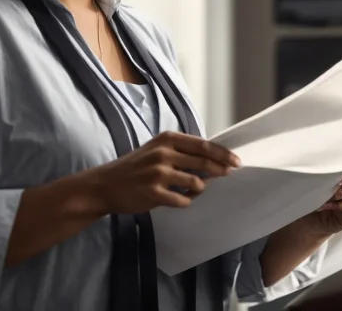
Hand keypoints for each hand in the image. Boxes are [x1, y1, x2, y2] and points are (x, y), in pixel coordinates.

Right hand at [87, 131, 241, 213]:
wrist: (105, 185)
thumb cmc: (133, 167)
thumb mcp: (155, 150)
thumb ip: (180, 151)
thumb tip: (212, 158)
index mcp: (165, 139)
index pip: (202, 145)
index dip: (222, 153)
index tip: (236, 161)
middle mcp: (163, 153)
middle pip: (203, 162)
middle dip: (220, 170)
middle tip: (229, 174)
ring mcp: (158, 173)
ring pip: (196, 183)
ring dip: (199, 189)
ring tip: (191, 190)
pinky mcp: (154, 192)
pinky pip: (183, 200)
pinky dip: (184, 201)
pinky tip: (177, 200)